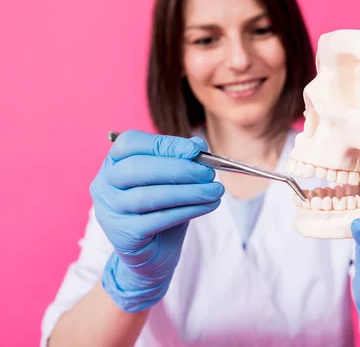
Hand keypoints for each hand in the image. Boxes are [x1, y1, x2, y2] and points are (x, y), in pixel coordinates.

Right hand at [90, 130, 223, 311]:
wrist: (153, 254)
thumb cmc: (162, 210)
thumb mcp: (174, 181)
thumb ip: (183, 160)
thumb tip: (199, 144)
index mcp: (113, 163)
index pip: (130, 143)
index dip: (163, 144)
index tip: (195, 149)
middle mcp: (104, 185)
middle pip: (137, 168)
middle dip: (179, 168)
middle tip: (209, 173)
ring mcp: (110, 211)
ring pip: (149, 195)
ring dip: (189, 191)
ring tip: (215, 190)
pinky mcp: (123, 235)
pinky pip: (158, 219)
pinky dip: (188, 210)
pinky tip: (208, 205)